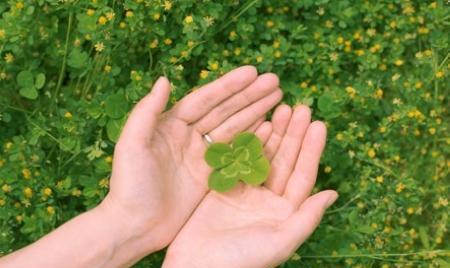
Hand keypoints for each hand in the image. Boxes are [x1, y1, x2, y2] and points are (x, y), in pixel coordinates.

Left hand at [99, 66, 282, 263]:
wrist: (134, 227)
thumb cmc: (129, 186)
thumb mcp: (131, 145)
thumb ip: (146, 112)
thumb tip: (165, 80)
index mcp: (171, 125)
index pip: (205, 100)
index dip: (229, 86)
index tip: (253, 72)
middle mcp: (188, 136)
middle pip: (224, 110)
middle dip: (249, 96)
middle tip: (275, 82)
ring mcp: (201, 156)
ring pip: (233, 128)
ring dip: (255, 112)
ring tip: (278, 97)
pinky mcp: (210, 176)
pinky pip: (235, 153)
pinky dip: (252, 139)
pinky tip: (269, 127)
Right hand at [163, 105, 337, 267]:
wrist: (196, 266)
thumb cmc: (240, 261)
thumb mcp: (279, 242)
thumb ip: (307, 218)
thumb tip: (333, 194)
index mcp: (285, 212)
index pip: (302, 175)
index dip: (311, 149)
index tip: (318, 124)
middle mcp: (268, 199)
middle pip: (284, 160)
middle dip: (293, 134)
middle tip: (300, 107)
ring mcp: (245, 191)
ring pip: (263, 155)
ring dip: (273, 133)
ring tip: (281, 108)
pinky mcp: (224, 186)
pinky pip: (238, 159)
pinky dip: (247, 141)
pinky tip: (256, 123)